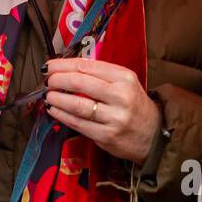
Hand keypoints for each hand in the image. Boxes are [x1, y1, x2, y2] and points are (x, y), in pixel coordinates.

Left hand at [44, 58, 160, 163]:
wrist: (154, 134)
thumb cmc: (133, 104)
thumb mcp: (125, 83)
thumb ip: (100, 74)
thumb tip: (66, 67)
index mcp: (124, 77)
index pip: (87, 66)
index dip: (64, 65)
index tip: (50, 66)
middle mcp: (121, 96)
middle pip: (80, 83)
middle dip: (58, 80)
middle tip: (47, 80)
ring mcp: (114, 118)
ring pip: (77, 105)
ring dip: (57, 98)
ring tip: (48, 95)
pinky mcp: (106, 136)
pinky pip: (78, 123)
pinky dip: (62, 115)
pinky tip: (54, 110)